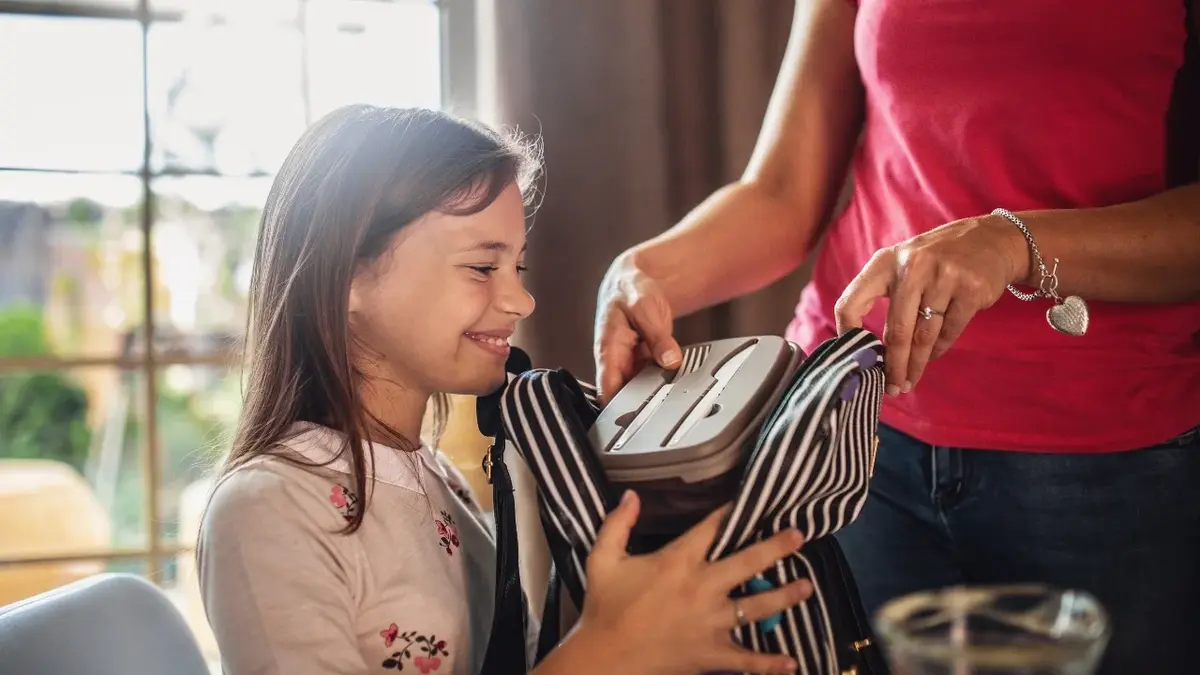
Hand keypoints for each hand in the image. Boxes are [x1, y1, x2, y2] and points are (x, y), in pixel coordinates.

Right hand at [571, 491, 811, 674]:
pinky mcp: (711, 653)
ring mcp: (711, 622)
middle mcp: (702, 587)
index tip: (747, 502)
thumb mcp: (603, 558)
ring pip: (758, 606)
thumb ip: (618, 523)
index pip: (712, 528)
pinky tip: (792, 662)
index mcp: (678, 561)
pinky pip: (747, 659)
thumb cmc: (604, 607)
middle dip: (778, 546)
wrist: (603, 657)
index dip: (730, 512)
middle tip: (799, 536)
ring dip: (785, 596)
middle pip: (749, 561)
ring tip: (807, 587)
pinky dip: (770, 663)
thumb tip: (632, 495)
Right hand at [594, 253, 682, 402]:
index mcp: (607, 349)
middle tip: (665, 410)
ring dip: (655, 395)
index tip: (636, 419)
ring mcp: (629, 363)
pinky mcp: (642, 362)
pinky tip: (678, 384)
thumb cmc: (631, 289)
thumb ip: (658, 335)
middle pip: (624, 395)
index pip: (606, 389)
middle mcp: (615, 361)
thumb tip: (669, 360)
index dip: (617, 408)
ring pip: (640, 390)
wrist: (635, 281)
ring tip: (674, 399)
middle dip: (642, 405)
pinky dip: (664, 383)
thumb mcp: (645, 307)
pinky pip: (652, 379)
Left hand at [834, 214, 1026, 394]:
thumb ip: (884, 292)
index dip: (847, 331)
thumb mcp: (904, 263)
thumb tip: (867, 343)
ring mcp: (943, 277)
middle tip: (891, 387)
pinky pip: (949, 331)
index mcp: (884, 262)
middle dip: (893, 365)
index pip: (851, 301)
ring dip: (916, 364)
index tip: (854, 356)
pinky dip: (939, 348)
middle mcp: (912, 267)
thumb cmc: (936, 260)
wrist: (992, 239)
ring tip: (910, 381)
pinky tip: (933, 355)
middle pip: (896, 330)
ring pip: (924, 335)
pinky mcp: (970, 290)